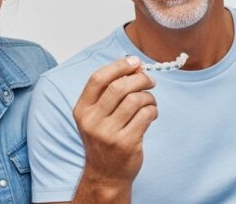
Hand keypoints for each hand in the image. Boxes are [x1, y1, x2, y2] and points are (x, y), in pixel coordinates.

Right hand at [71, 57, 156, 199]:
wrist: (105, 174)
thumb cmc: (104, 139)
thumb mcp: (97, 116)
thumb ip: (110, 91)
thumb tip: (135, 66)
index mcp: (82, 110)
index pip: (98, 79)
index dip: (118, 66)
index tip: (134, 61)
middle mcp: (92, 121)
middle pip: (119, 87)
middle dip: (139, 79)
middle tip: (149, 80)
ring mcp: (108, 134)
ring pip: (135, 100)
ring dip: (149, 96)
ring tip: (150, 101)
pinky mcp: (126, 143)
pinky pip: (146, 115)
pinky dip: (153, 110)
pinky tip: (151, 114)